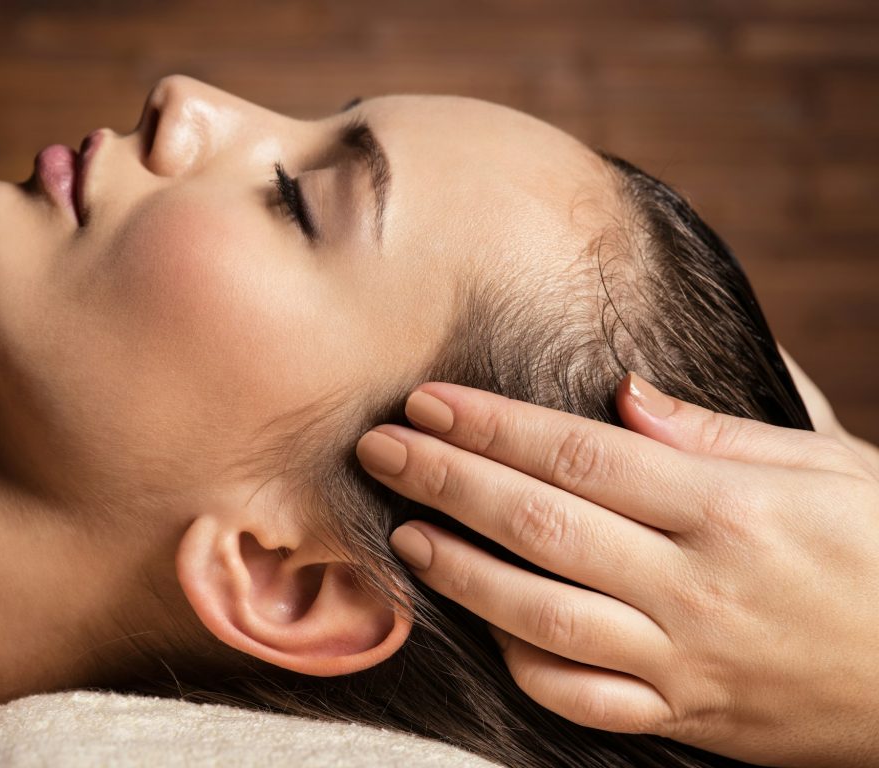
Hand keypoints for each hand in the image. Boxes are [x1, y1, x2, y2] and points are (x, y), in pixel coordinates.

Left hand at [356, 375, 878, 766]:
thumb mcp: (826, 467)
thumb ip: (715, 432)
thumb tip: (623, 394)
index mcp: (726, 507)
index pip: (577, 456)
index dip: (491, 426)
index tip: (427, 401)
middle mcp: (693, 584)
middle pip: (540, 525)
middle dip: (447, 482)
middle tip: (380, 450)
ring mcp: (684, 658)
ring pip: (544, 616)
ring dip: (462, 573)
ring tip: (405, 534)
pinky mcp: (685, 715)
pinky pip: (583, 698)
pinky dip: (524, 664)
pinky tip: (483, 627)